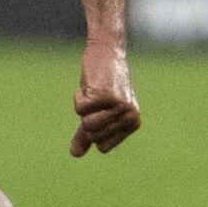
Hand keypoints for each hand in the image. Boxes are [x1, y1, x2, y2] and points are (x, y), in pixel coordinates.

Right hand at [70, 41, 141, 156]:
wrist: (107, 52)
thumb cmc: (104, 83)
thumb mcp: (98, 111)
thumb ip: (87, 135)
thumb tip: (75, 154)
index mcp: (133, 124)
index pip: (102, 146)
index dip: (95, 129)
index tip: (102, 110)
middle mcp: (129, 116)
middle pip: (93, 135)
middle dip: (88, 117)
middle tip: (98, 98)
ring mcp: (119, 106)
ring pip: (87, 125)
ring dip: (83, 107)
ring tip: (95, 92)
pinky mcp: (105, 95)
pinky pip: (80, 109)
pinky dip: (79, 96)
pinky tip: (91, 84)